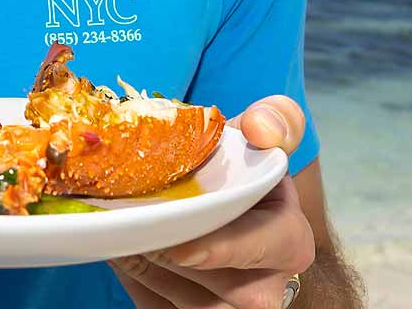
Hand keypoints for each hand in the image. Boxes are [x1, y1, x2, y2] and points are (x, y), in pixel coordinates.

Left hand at [108, 96, 315, 308]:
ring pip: (182, 302)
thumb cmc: (242, 173)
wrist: (225, 209)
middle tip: (130, 225)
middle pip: (214, 285)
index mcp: (291, 242)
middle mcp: (266, 288)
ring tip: (120, 230)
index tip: (183, 248)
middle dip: (168, 256)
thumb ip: (272, 120)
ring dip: (145, 266)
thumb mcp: (261, 140)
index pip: (263, 250)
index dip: (223, 250)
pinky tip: (122, 250)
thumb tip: (259, 128)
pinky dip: (135, 281)